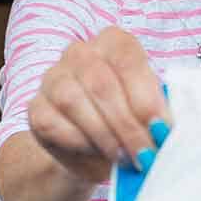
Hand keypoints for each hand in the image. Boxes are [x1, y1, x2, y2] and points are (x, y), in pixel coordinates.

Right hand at [26, 27, 168, 184]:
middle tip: (145, 154)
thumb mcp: (149, 114)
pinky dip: (79, 143)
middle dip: (126, 124)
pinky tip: (97, 154)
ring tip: (124, 158)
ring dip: (103, 135)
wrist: (93, 149)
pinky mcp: (36, 108)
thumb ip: (157, 114)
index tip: (160, 129)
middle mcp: (79, 53)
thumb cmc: (129, 122)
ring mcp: (52, 78)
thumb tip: (164, 131)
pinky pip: (53, 123)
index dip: (145, 96)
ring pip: (72, 101)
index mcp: (113, 42)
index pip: (127, 58)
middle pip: (100, 83)